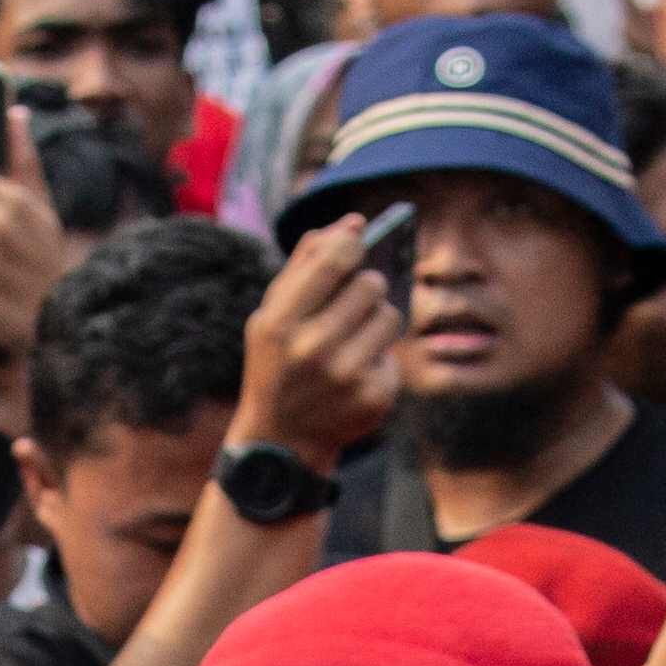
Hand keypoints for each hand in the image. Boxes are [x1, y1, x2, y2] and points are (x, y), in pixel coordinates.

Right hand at [233, 211, 403, 470]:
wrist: (281, 443)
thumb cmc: (277, 365)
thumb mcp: (271, 316)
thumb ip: (305, 265)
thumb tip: (353, 223)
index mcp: (280, 322)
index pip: (335, 257)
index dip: (352, 243)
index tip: (357, 243)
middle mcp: (313, 349)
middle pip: (371, 284)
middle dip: (367, 285)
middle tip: (354, 300)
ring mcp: (345, 377)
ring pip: (390, 315)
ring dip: (377, 319)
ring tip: (354, 335)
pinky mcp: (373, 398)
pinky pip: (394, 353)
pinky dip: (379, 358)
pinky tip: (356, 373)